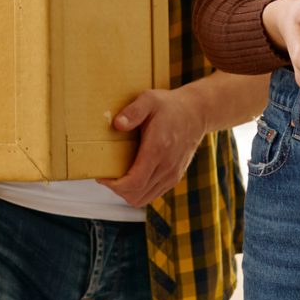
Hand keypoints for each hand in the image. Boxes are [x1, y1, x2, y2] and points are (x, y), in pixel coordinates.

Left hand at [95, 87, 204, 207]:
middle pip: (136, 194)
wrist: (196, 113)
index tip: (102, 176)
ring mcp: (172, 174)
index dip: (114, 185)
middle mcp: (167, 166)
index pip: (134, 182)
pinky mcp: (174, 177)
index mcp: (158, 149)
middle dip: (116, 189)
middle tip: (107, 175)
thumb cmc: (169, 106)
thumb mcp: (149, 100)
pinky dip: (138, 191)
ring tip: (117, 177)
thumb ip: (133, 111)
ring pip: (143, 199)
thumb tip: (118, 124)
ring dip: (127, 192)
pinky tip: (131, 177)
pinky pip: (152, 194)